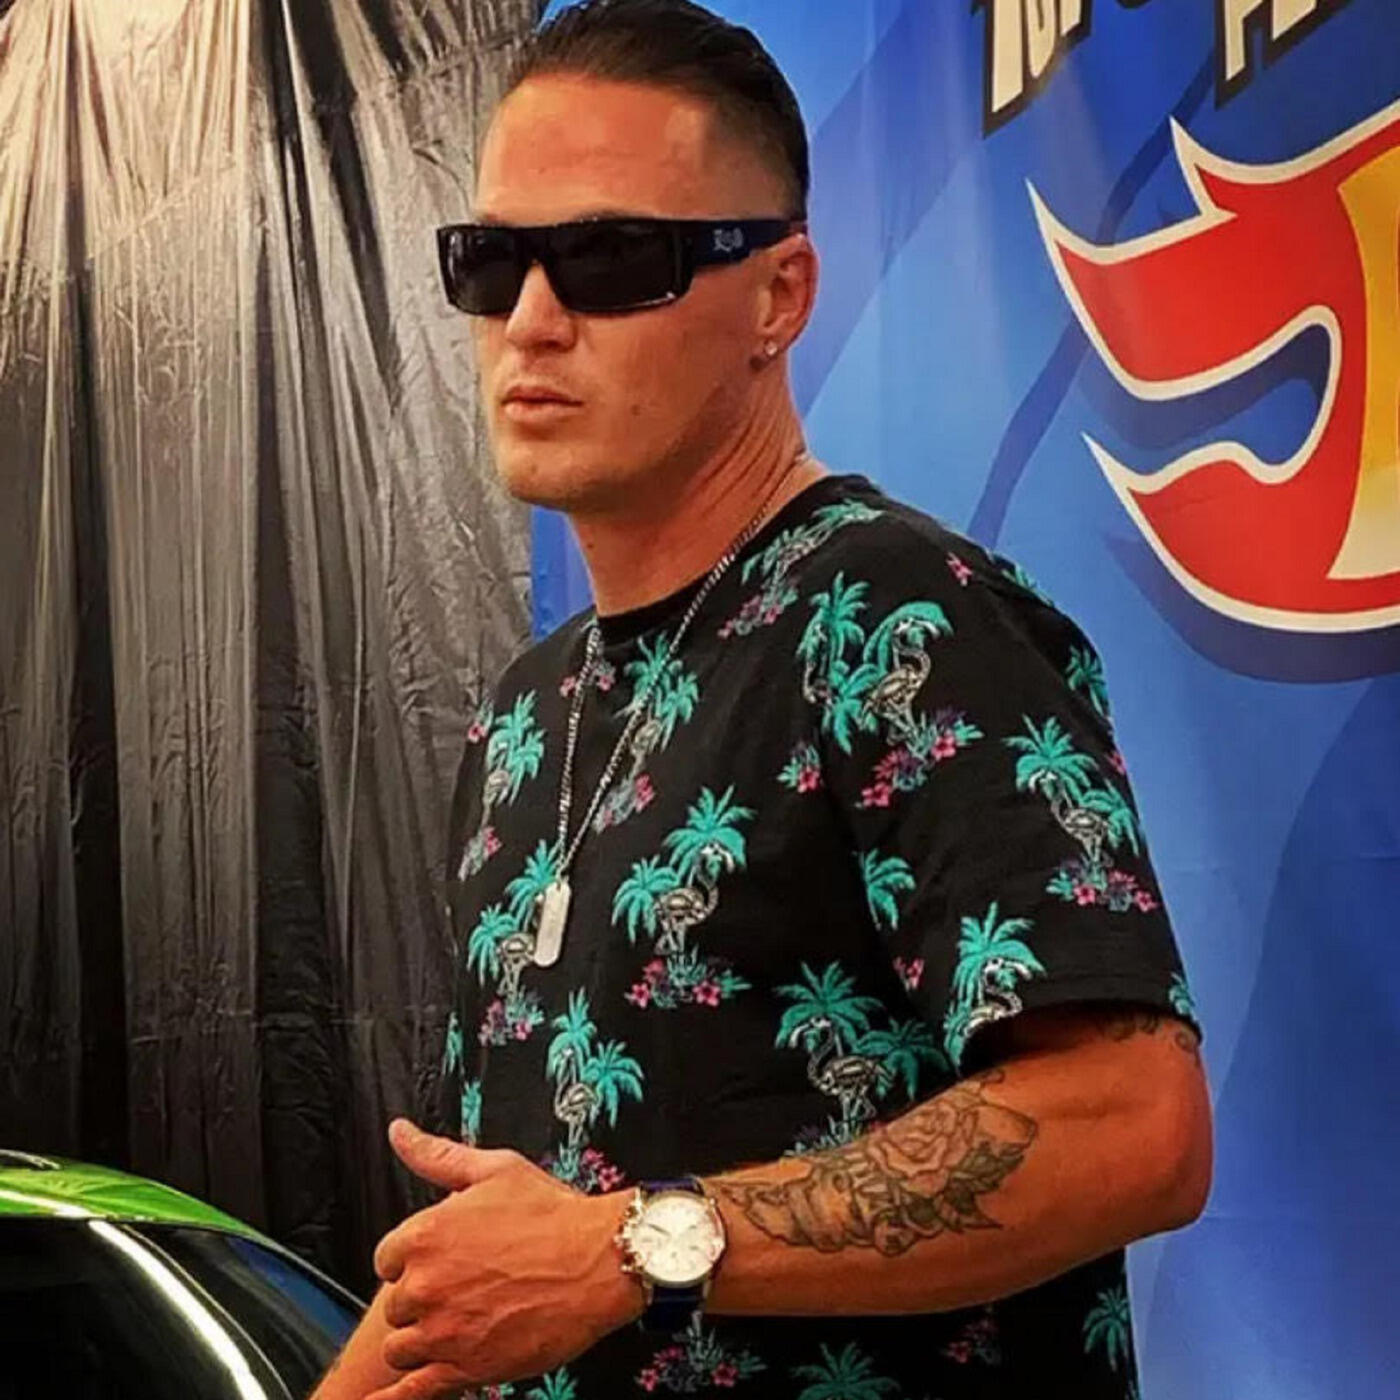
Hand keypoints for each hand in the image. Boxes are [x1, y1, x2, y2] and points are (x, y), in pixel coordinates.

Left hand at [365, 1120, 640, 1399]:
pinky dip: (398, 1397)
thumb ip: (437, 1155)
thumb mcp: (495, 1169)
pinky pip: (413, 1392)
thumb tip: (399, 1132)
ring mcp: (443, 1331)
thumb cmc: (554, 1213)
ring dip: (420, 1341)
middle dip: (423, 1299)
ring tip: (456, 1328)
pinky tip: (388, 1398)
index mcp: (425, 1234)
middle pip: (396, 1304)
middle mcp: (426, 1285)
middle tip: (462, 1291)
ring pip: (401, 1348)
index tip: (440, 1261)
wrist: (602, 1260)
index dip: (414, 1260)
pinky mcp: (466, 1369)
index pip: (388, 1258)